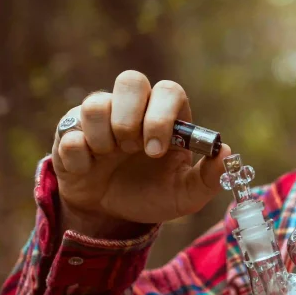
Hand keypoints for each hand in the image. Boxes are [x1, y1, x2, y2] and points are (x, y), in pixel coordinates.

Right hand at [52, 71, 231, 235]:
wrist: (110, 215)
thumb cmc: (151, 194)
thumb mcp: (185, 195)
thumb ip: (208, 178)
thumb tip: (226, 153)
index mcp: (165, 116)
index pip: (168, 91)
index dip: (161, 116)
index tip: (155, 150)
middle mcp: (132, 108)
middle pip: (130, 79)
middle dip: (130, 117)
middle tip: (131, 148)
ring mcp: (100, 117)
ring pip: (95, 103)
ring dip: (103, 137)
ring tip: (109, 158)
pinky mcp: (69, 132)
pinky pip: (69, 133)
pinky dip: (80, 157)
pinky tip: (88, 169)